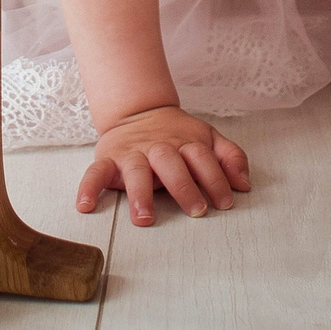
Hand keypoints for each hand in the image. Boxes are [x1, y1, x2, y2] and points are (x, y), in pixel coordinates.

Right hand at [77, 104, 251, 227]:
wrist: (138, 111)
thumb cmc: (177, 134)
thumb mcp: (207, 138)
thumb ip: (229, 157)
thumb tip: (245, 185)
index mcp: (185, 142)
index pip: (202, 159)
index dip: (215, 179)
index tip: (225, 203)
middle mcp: (158, 147)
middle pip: (171, 163)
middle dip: (184, 186)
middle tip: (196, 211)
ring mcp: (132, 153)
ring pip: (136, 170)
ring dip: (139, 194)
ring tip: (144, 218)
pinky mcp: (108, 159)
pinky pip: (95, 173)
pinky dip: (88, 187)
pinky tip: (85, 206)